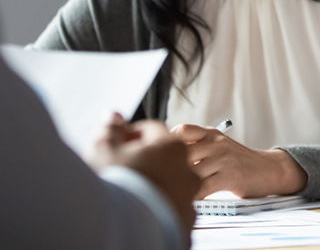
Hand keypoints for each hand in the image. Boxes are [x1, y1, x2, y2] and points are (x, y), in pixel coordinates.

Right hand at [89, 113, 198, 240]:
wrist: (121, 229)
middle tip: (123, 171)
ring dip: (156, 185)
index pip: (152, 131)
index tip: (117, 145)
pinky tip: (142, 211)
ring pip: (172, 185)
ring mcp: (189, 198)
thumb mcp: (104, 148)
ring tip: (132, 194)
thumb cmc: (113, 186)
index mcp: (172, 146)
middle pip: (165, 158)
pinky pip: (174, 211)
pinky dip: (161, 209)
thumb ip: (111, 129)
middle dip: (146, 161)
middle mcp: (187, 170)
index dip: (131, 135)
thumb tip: (113, 116)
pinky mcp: (186, 223)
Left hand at [171, 123, 307, 198]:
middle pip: (182, 152)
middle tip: (163, 178)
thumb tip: (165, 154)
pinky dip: (192, 195)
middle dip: (170, 167)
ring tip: (173, 191)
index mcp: (212, 134)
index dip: (168, 142)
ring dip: (179, 184)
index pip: (183, 130)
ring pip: (190, 172)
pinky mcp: (228, 177)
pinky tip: (189, 199)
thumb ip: (198, 146)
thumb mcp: (220, 145)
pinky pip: (201, 188)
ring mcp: (223, 159)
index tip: (162, 155)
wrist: (268, 169)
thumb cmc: (239, 161)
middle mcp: (216, 143)